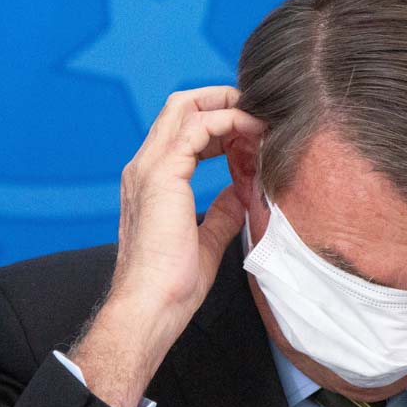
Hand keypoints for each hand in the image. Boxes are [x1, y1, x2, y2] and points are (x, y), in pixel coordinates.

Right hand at [70, 86, 262, 406]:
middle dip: (222, 100)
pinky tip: (254, 133)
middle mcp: (145, 167)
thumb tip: (243, 191)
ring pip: (187, 108)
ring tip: (261, 119)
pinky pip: (198, 128)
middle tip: (258, 110)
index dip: (219, 123)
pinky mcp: (162, 174)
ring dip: (229, 107)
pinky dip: (229, 123)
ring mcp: (149, 168)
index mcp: (151, 181)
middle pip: (181, 107)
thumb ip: (224, 209)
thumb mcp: (209, 239)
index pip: (182, 129)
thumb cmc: (174, 285)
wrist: (152, 307)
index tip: (252, 131)